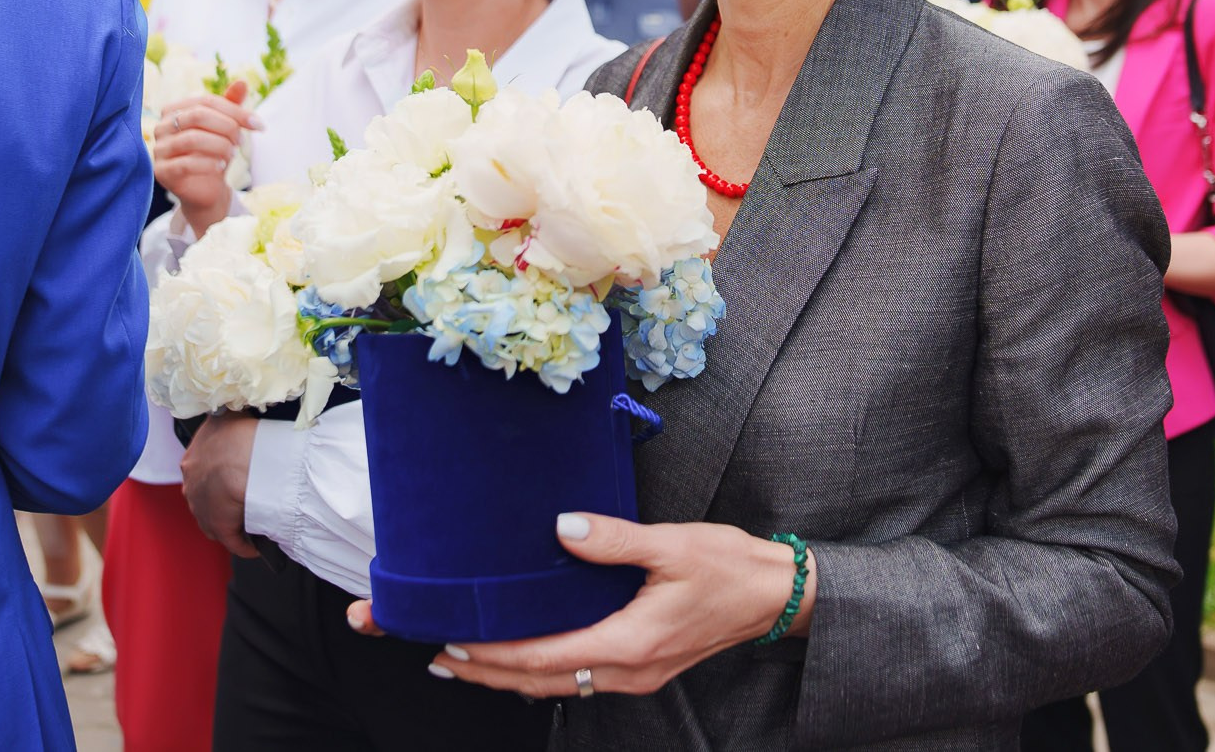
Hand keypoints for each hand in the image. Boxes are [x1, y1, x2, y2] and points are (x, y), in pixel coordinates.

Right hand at [153, 81, 259, 237]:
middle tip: (241, 141)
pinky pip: (185, 164)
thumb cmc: (214, 153)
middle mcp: (162, 126)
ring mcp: (159, 149)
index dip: (235, 111)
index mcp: (175, 110)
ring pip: (192, 139)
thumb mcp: (226, 128)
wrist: (206, 189)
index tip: (259, 125)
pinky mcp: (161, 171)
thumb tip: (242, 82)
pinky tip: (220, 165)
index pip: (206, 101)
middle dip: (227, 127)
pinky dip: (208, 163)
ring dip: (220, 146)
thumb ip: (231, 105)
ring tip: (232, 153)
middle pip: (197, 116)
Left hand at [179, 411, 258, 557]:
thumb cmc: (237, 430)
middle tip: (244, 501)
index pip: (202, 473)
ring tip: (251, 523)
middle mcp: (191, 484)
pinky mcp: (218, 525)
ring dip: (231, 523)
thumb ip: (228, 421)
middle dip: (222, 501)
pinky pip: (232, 540)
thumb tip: (236, 416)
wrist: (238, 453)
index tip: (234, 479)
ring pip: (215, 520)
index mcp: (192, 458)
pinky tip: (256, 547)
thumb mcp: (230, 417)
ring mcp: (202, 507)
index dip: (219, 477)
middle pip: (206, 498)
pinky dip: (244, 545)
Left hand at [345, 514, 813, 697]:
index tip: (450, 645)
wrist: (777, 596)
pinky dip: (542, 670)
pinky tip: (525, 655)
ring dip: (508, 676)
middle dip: (484, 673)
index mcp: (629, 644)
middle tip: (437, 657)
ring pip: (557, 686)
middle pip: (539, 682)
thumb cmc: (731, 569)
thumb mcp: (673, 545)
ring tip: (466, 661)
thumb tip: (563, 529)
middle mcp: (627, 670)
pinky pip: (579, 678)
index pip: (543, 658)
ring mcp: (635, 674)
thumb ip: (614, 540)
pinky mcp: (643, 666)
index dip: (492, 656)